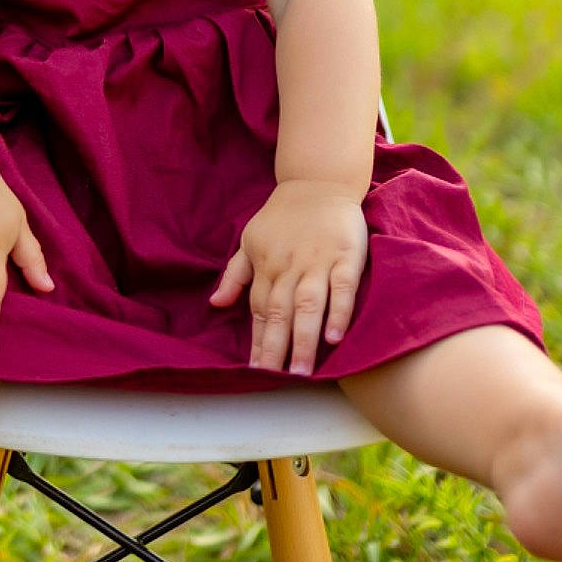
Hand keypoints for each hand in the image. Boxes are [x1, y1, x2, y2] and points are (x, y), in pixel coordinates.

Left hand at [209, 179, 367, 375]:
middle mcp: (290, 267)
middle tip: (274, 379)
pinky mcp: (346, 256)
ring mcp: (318, 262)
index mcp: (266, 266)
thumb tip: (215, 304)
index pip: (258, 309)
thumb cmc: (283, 217)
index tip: (255, 371)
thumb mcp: (250, 241)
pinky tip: (334, 337)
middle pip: (280, 312)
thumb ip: (235, 275)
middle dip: (276, 347)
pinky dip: (338, 312)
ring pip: (308, 305)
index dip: (257, 340)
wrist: (318, 182)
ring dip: (304, 338)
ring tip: (302, 371)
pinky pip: (342, 287)